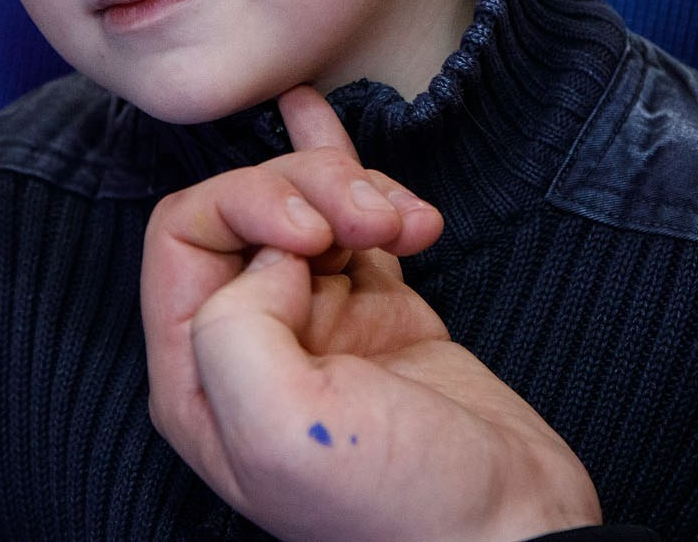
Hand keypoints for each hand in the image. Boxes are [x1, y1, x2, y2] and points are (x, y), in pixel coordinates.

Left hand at [142, 87, 601, 540]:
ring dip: (358, 190)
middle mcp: (248, 345)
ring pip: (309, 204)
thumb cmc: (398, 504)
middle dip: (314, 189)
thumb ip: (235, 328)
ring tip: (407, 224)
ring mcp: (316, 325)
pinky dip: (390, 200)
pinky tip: (419, 217)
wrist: (512, 528)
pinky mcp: (379, 313)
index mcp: (199, 378)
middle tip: (374, 221)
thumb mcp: (281, 429)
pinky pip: (362, 223)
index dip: (249, 206)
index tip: (316, 234)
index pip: (185, 235)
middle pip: (250, 208)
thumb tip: (272, 256)